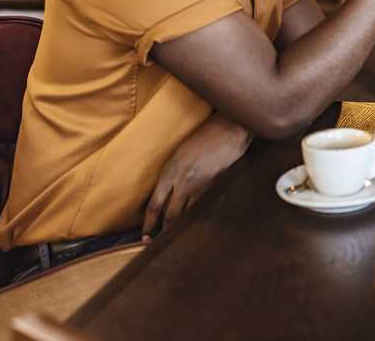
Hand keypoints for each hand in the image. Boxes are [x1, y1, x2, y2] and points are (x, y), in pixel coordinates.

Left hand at [142, 114, 251, 238]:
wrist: (229, 131)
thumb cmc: (205, 136)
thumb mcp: (181, 152)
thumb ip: (173, 172)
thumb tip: (167, 192)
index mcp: (170, 170)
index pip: (155, 204)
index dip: (148, 223)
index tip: (145, 235)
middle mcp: (182, 180)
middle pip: (169, 214)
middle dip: (162, 231)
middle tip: (158, 242)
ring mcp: (199, 185)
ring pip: (186, 214)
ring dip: (179, 227)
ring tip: (175, 238)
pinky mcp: (214, 187)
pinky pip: (202, 207)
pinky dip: (196, 217)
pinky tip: (195, 224)